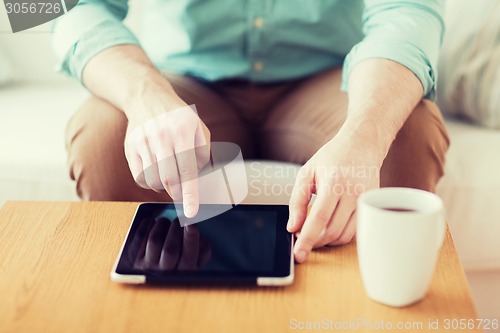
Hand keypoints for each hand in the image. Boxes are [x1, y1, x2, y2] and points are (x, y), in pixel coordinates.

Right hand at [124, 86, 209, 217]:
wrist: (148, 97)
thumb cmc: (179, 118)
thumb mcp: (199, 128)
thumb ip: (203, 153)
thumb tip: (201, 179)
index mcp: (183, 131)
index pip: (188, 171)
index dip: (190, 195)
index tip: (191, 212)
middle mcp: (162, 136)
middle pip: (169, 179)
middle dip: (178, 193)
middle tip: (182, 195)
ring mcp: (143, 141)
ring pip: (153, 180)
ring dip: (164, 187)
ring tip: (169, 176)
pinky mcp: (130, 147)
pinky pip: (139, 177)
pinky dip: (150, 182)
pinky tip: (157, 172)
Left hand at [131, 217, 211, 270]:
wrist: (155, 275)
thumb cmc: (181, 261)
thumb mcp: (198, 260)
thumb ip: (203, 248)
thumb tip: (195, 230)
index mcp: (183, 274)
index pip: (188, 256)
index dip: (190, 238)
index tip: (191, 223)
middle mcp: (164, 273)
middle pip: (170, 249)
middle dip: (176, 229)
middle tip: (180, 219)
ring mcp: (147, 267)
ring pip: (155, 241)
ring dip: (162, 225)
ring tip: (166, 221)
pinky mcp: (134, 258)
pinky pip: (139, 237)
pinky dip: (147, 225)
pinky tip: (153, 221)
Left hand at [287, 132, 381, 262]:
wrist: (362, 144)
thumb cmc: (333, 157)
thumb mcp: (307, 173)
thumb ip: (297, 200)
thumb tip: (293, 226)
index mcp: (334, 183)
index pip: (319, 219)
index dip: (307, 239)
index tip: (299, 254)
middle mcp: (352, 193)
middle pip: (332, 231)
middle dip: (315, 241)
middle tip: (302, 237)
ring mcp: (365, 201)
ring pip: (345, 236)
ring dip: (328, 241)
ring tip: (316, 232)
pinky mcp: (372, 206)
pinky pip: (356, 231)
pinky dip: (341, 235)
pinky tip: (331, 227)